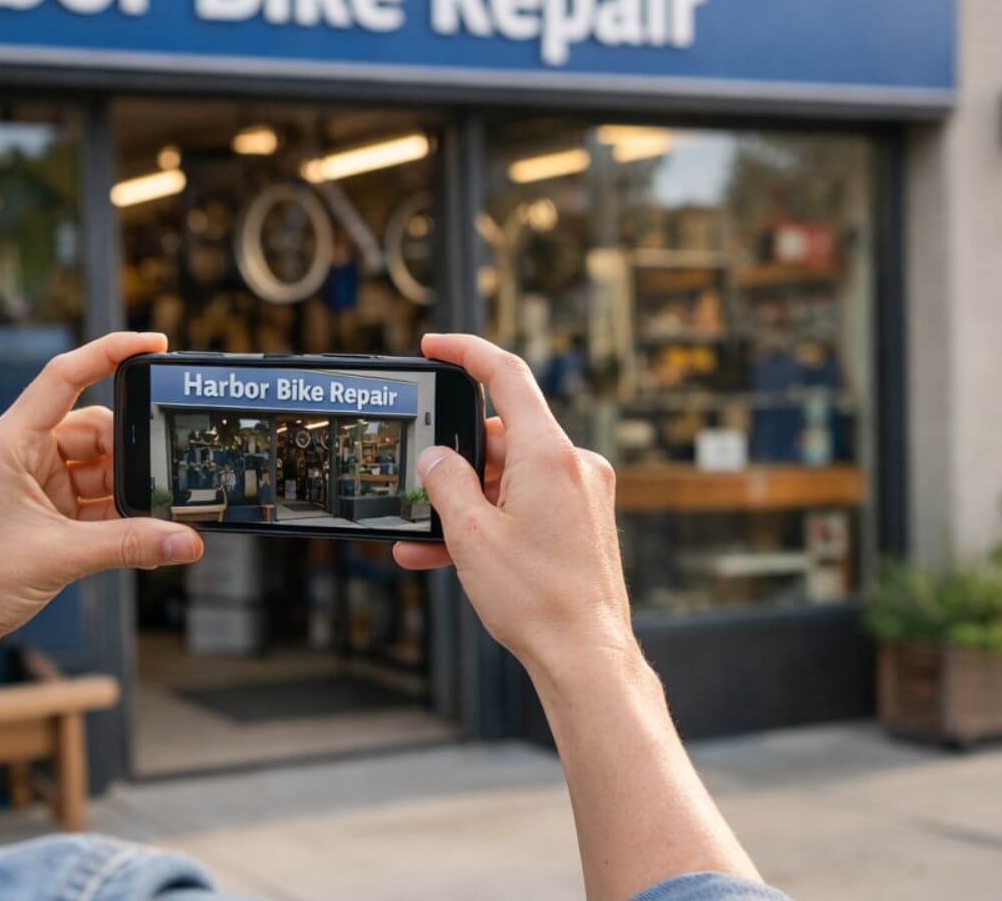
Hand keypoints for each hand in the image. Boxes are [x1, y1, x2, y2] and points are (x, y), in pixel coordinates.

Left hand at [0, 331, 202, 656]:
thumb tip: (188, 539)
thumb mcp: (59, 557)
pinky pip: (95, 498)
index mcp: (11, 441)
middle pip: (95, 428)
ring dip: (127, 489)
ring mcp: (35, 482)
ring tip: (155, 514)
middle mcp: (23, 452)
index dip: (111, 352)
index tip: (155, 342)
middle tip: (165, 475)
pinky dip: (119, 513)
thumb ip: (130, 545)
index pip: (65, 376)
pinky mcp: (45, 512)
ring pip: (100, 466)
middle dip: (131, 451)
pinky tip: (143, 531)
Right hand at [393, 333, 634, 676]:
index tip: (433, 346)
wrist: (584, 655)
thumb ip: (445, 481)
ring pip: (510, 476)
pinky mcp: (584, 521)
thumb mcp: (469, 534)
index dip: (465, 352)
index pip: (506, 376)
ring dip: (466, 501)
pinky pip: (527, 505)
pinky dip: (491, 520)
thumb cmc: (536, 599)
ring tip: (422, 535)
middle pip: (501, 435)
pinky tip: (446, 553)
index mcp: (549, 454)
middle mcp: (574, 465)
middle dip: (455, 459)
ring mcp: (583, 494)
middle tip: (417, 486)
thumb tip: (437, 458)